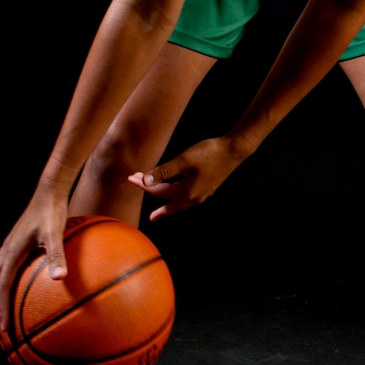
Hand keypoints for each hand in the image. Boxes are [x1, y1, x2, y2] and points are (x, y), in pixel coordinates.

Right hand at [0, 190, 69, 331]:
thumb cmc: (52, 210)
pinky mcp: (16, 241)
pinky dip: (1, 281)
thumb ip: (56, 255)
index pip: (1, 287)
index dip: (1, 309)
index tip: (3, 328)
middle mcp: (6, 249)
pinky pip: (2, 266)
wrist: (49, 190)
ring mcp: (9, 245)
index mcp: (12, 252)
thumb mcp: (56, 233)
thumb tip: (59, 278)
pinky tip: (14, 285)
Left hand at [128, 135, 245, 220]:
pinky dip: (176, 202)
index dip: (143, 183)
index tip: (130, 177)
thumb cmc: (210, 152)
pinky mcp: (206, 189)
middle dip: (151, 194)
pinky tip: (176, 199)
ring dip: (165, 206)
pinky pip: (186, 201)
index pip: (158, 190)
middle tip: (136, 189)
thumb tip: (146, 182)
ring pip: (178, 205)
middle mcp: (194, 198)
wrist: (234, 150)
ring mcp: (202, 195)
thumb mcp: (184, 160)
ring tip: (157, 215)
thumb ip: (164, 171)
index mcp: (186, 192)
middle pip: (167, 201)